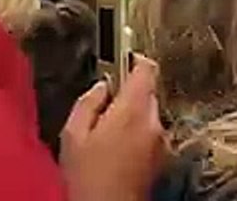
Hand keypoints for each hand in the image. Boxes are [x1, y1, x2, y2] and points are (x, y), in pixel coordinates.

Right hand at [60, 55, 166, 200]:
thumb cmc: (87, 177)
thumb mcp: (73, 135)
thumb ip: (88, 102)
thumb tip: (101, 86)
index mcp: (133, 110)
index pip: (146, 69)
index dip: (134, 59)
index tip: (120, 60)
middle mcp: (154, 121)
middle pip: (147, 91)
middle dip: (128, 94)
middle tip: (104, 107)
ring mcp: (161, 139)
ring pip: (149, 113)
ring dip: (133, 116)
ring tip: (108, 136)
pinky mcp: (163, 156)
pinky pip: (151, 133)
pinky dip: (138, 134)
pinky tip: (119, 151)